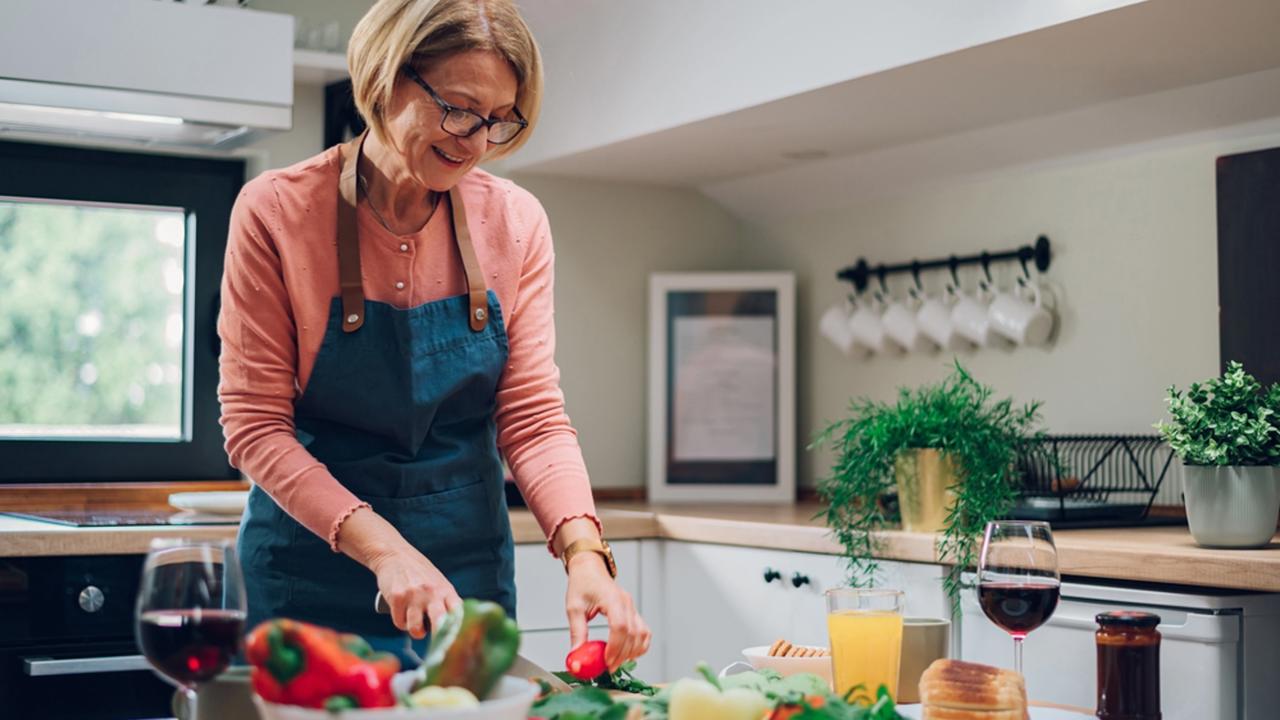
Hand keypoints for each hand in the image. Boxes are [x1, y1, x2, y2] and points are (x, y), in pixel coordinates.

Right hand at [369, 547, 461, 638]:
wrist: (395, 555)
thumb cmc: (420, 574)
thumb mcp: (438, 584)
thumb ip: (446, 602)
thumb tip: (452, 630)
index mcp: (446, 590)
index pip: (458, 613)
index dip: (458, 632)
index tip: (457, 645)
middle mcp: (432, 592)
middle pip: (440, 623)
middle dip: (439, 639)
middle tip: (437, 648)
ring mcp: (414, 595)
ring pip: (416, 629)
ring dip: (416, 632)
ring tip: (416, 624)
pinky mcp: (397, 597)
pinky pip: (400, 623)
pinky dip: (401, 623)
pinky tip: (403, 614)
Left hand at [565, 554, 650, 672]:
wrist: (590, 569)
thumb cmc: (582, 584)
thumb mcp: (574, 608)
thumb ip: (577, 632)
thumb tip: (576, 655)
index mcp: (612, 599)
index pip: (620, 626)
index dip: (615, 647)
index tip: (606, 661)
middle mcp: (626, 603)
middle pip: (632, 634)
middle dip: (622, 654)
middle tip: (608, 667)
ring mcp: (632, 607)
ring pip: (642, 634)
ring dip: (632, 652)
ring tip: (617, 661)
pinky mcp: (633, 612)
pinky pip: (644, 631)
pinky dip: (640, 645)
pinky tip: (628, 653)